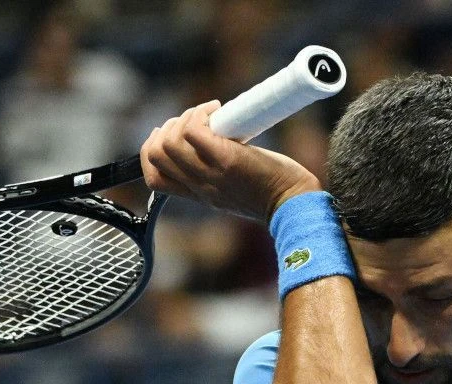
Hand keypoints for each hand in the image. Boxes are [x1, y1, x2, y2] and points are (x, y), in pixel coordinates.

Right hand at [140, 100, 321, 220]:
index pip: (155, 178)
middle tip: (196, 120)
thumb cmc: (277, 192)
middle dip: (167, 128)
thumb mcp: (237, 190)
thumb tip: (216, 138)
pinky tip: (219, 110)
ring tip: (210, 114)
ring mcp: (210, 174)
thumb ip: (220, 173)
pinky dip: (200, 114)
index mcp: (200, 194)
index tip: (175, 135)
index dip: (154, 151)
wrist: (297, 206)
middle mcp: (200, 186)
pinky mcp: (226, 160)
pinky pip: (193, 131)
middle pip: (155, 155)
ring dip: (184, 118)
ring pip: (168, 143)